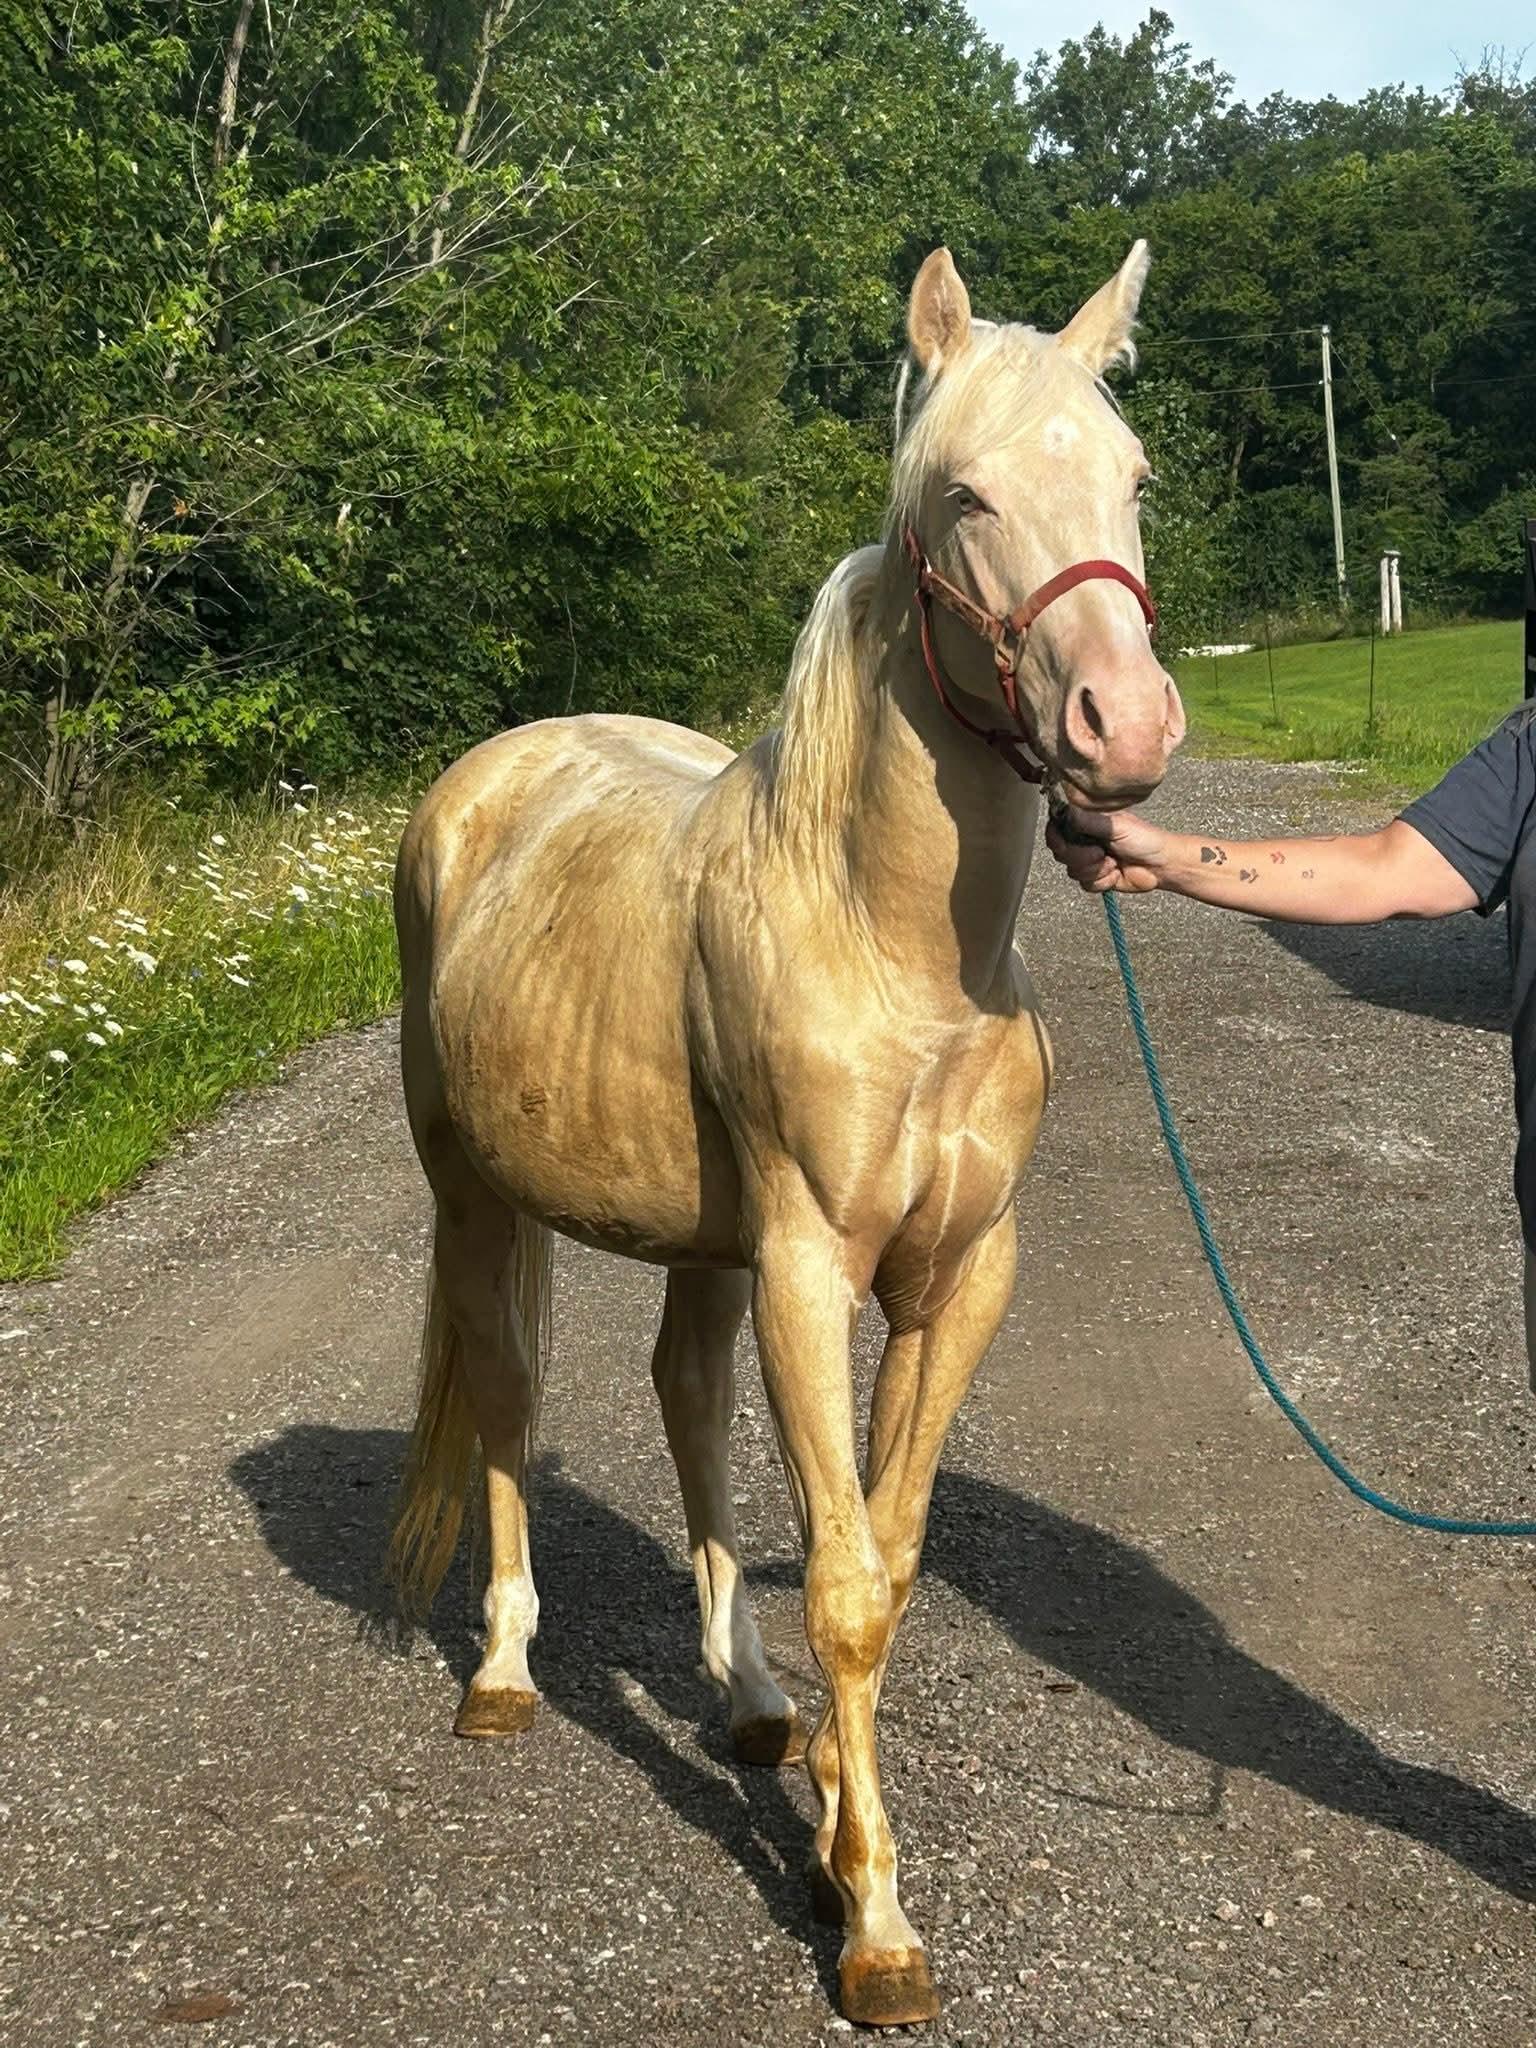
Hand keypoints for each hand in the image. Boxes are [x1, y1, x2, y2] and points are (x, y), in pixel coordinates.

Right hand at [1045, 805, 1168, 893]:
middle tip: (1101, 852)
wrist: (1161, 866)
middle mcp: (1085, 840)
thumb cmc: (1145, 840)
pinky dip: (1103, 881)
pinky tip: (1116, 873)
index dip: (1056, 837)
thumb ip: (1089, 820)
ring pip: (1073, 871)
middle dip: (1081, 857)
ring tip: (1113, 862)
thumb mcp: (1117, 825)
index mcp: (1087, 823)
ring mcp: (1089, 860)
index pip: (1057, 828)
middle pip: (1061, 853)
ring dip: (1096, 870)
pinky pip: (1086, 885)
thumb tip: (1067, 811)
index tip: (1064, 842)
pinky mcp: (1095, 878)